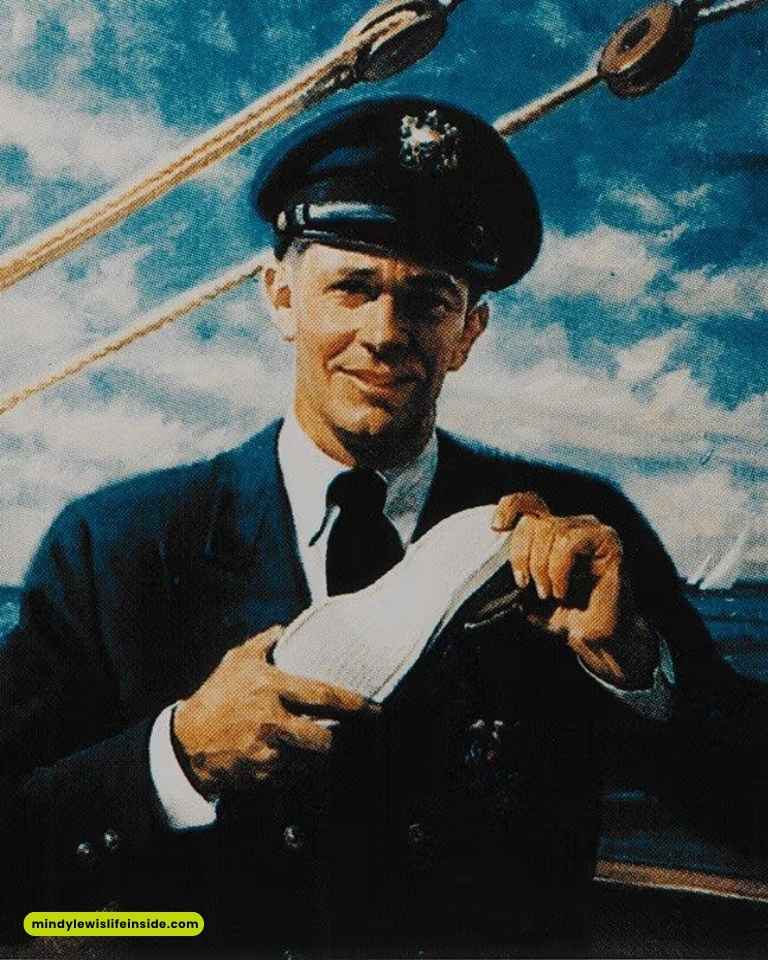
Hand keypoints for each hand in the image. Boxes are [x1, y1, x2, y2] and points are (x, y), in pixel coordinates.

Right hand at [173, 626, 373, 796]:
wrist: (186, 743)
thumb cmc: (215, 697)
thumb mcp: (235, 662)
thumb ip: (263, 643)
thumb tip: (283, 628)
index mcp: (270, 689)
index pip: (324, 696)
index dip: (355, 704)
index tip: (375, 709)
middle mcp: (272, 721)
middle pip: (324, 740)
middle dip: (337, 741)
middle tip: (341, 735)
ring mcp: (267, 753)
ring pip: (311, 762)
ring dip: (317, 757)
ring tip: (314, 748)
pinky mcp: (262, 776)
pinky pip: (293, 776)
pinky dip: (297, 769)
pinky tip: (290, 759)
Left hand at [492, 492, 657, 689]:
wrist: (595, 638)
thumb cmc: (564, 615)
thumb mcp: (528, 592)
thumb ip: (515, 571)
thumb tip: (491, 562)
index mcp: (553, 532)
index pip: (529, 504)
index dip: (510, 507)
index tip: (496, 527)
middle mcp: (573, 525)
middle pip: (533, 521)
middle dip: (522, 555)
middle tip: (526, 585)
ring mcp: (592, 530)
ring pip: (550, 531)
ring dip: (542, 567)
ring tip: (549, 592)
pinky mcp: (608, 541)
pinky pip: (569, 542)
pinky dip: (559, 569)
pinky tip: (562, 590)